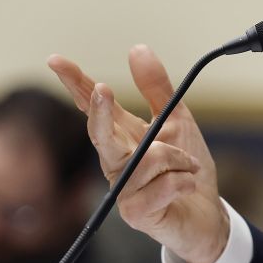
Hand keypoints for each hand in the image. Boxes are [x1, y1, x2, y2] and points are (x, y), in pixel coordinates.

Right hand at [47, 45, 228, 262]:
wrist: (206, 214)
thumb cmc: (187, 169)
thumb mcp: (178, 121)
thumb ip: (157, 88)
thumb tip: (136, 49)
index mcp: (122, 137)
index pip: (92, 107)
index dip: (74, 83)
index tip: (56, 60)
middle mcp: (115, 162)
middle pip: (99, 134)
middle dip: (100, 112)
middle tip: (103, 88)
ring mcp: (122, 190)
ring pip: (149, 158)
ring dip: (179, 157)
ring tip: (189, 167)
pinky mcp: (135, 214)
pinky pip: (164, 185)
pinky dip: (185, 180)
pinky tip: (187, 187)